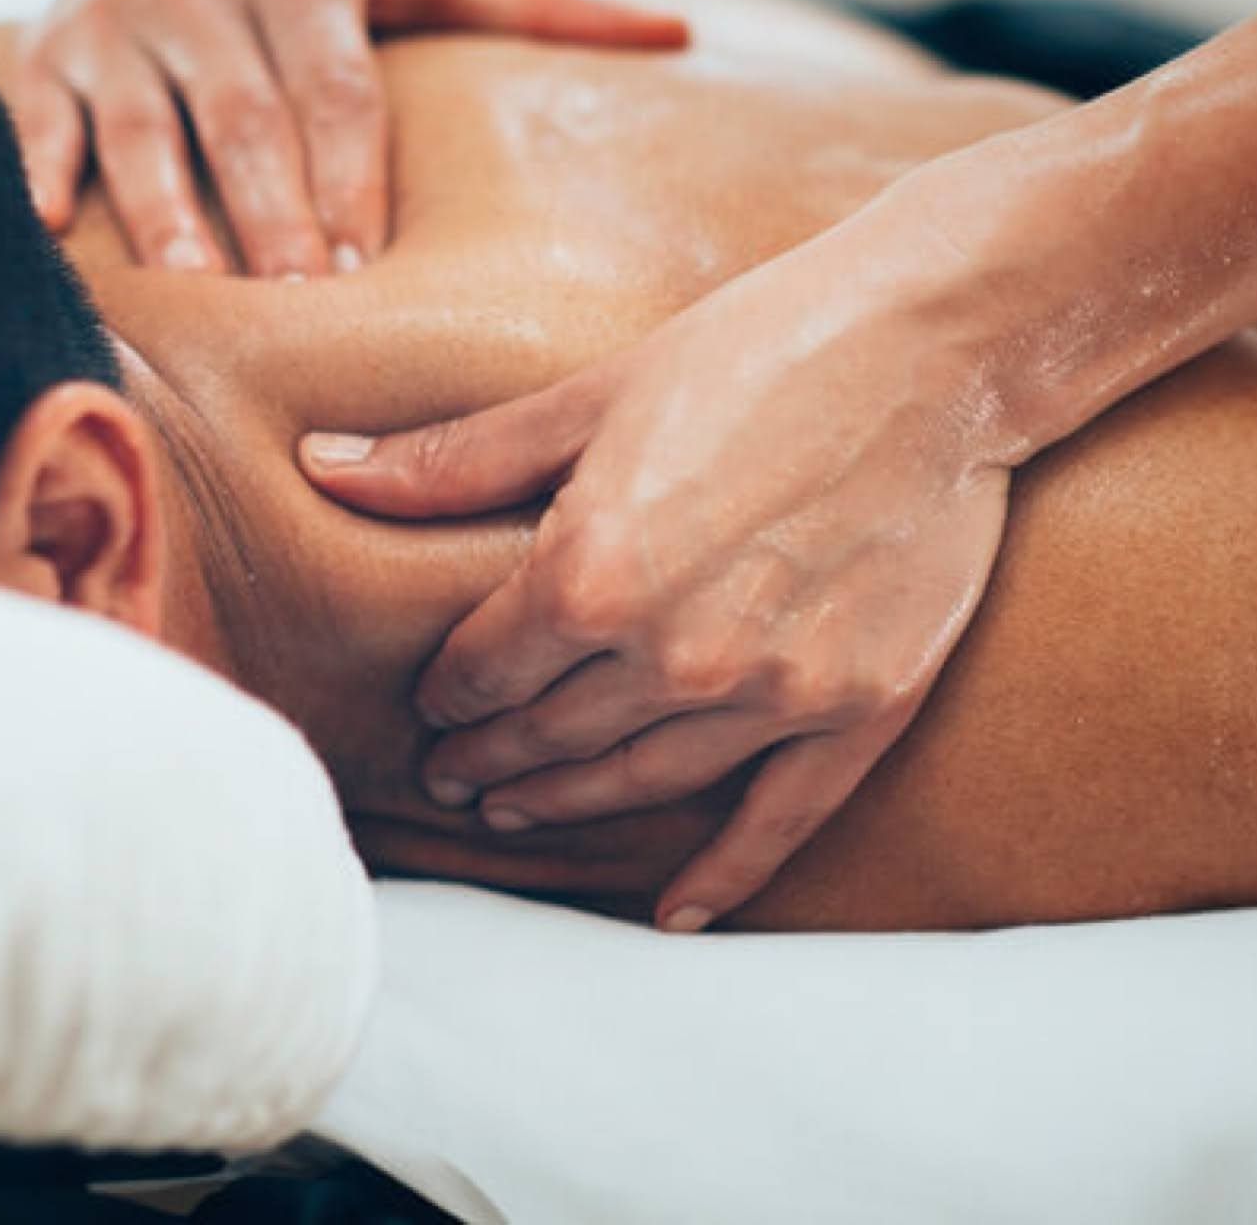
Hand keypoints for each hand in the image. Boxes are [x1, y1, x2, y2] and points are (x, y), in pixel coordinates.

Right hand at [15, 0, 685, 274]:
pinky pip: (41, 110)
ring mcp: (122, 16)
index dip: (348, 174)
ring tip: (190, 291)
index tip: (361, 264)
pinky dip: (39, 167)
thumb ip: (543, 2)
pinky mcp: (60, 39)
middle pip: (244, 117)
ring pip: (142, 123)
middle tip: (289, 306)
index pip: (334, 88)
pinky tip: (45, 231)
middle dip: (267, 211)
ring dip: (161, 209)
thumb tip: (682, 34)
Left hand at [299, 179, 1017, 928]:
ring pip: (641, 782)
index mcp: (592, 570)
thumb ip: (456, 459)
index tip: (434, 702)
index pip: (486, 666)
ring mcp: (772, 692)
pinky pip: (778, 820)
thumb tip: (323, 463)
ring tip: (518, 812)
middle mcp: (673, 652)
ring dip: (568, 804)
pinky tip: (675, 910)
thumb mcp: (592, 395)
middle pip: (550, 734)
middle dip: (491, 756)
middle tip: (452, 778)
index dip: (449, 691)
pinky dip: (723, 875)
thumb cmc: (754, 348)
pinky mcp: (859, 708)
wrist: (932, 347)